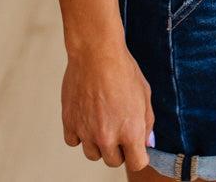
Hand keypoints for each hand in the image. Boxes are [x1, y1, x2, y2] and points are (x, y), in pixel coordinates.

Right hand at [61, 40, 154, 169]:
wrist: (96, 51)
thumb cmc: (123, 70)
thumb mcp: (144, 94)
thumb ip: (147, 123)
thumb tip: (146, 143)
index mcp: (130, 131)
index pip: (137, 163)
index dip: (138, 155)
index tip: (136, 146)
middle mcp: (107, 136)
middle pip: (113, 161)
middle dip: (119, 148)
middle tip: (118, 127)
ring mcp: (86, 131)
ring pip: (93, 154)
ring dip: (98, 143)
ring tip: (102, 119)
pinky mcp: (69, 123)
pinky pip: (74, 141)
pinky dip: (79, 133)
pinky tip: (86, 116)